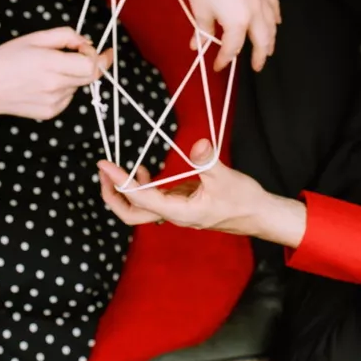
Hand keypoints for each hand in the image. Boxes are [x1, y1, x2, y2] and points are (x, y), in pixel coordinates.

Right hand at [0, 27, 109, 122]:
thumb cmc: (4, 60)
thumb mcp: (33, 38)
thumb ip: (65, 36)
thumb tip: (86, 42)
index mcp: (51, 64)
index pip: (91, 65)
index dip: (99, 57)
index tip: (101, 50)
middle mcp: (55, 86)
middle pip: (90, 76)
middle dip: (90, 63)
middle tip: (80, 53)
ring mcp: (54, 102)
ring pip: (78, 85)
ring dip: (72, 74)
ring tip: (47, 68)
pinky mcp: (51, 112)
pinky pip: (68, 96)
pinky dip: (63, 87)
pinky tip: (42, 83)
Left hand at [95, 140, 306, 245]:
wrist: (258, 214)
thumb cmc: (243, 200)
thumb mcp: (226, 177)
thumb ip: (209, 161)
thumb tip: (198, 144)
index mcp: (180, 212)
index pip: (141, 199)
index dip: (120, 182)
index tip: (105, 165)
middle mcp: (173, 215)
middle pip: (131, 214)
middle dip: (112, 195)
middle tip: (102, 172)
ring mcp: (176, 211)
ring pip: (140, 209)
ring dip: (124, 192)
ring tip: (115, 170)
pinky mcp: (181, 205)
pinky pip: (153, 200)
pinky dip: (142, 186)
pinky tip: (144, 170)